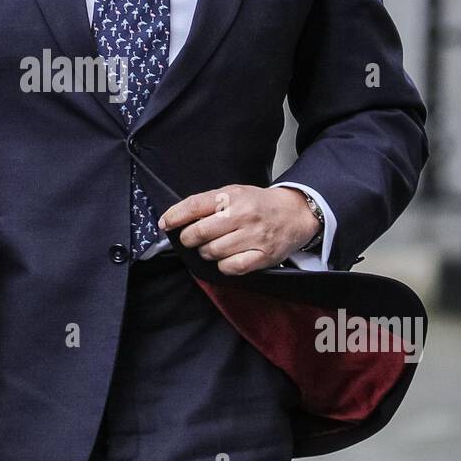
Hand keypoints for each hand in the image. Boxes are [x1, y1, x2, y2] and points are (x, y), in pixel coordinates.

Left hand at [158, 184, 320, 274]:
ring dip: (206, 252)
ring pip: (213, 252)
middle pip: (200, 232)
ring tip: (213, 246)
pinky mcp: (263, 256)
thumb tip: (177, 218)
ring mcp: (254, 236)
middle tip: (191, 239)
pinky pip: (231, 267)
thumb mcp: (235, 193)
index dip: (175, 216)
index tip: (165, 224)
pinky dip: (223, 265)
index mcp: (233, 196)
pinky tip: (227, 258)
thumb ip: (209, 203)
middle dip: (189, 238)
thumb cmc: (259, 204)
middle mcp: (243, 215)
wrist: (295, 213)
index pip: (195, 205)